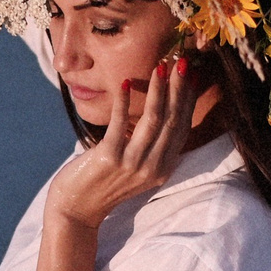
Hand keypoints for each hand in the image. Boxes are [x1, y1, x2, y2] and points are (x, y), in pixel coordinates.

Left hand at [35, 56, 199, 270]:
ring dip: (158, 90)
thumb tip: (161, 107)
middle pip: (173, 120)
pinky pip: (120, 123)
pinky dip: (125, 102)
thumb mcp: (136, 166)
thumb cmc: (105, 183)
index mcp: (163, 168)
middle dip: (179, 87)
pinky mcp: (109, 158)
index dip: (189, 99)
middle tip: (182, 60)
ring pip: (154, 119)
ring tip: (161, 66)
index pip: (183, 127)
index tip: (193, 73)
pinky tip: (126, 83)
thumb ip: (150, 143)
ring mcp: (132, 164)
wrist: (77, 210)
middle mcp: (153, 167)